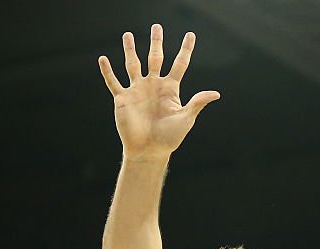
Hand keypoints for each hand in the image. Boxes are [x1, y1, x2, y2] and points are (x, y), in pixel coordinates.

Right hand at [98, 24, 219, 159]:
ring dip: (130, 50)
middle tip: (157, 26)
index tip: (190, 35)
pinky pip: (113, 82)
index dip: (185, 50)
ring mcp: (137, 91)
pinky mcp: (123, 99)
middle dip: (157, 43)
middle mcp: (153, 86)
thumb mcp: (185, 119)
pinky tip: (103, 59)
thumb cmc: (170, 138)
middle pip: (156, 58)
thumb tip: (216, 93)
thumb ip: (197, 103)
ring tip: (128, 35)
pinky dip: (107, 71)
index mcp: (170, 89)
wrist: (150, 151)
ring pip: (133, 64)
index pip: (179, 64)